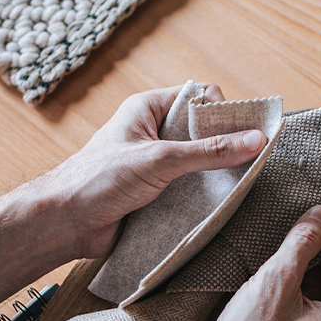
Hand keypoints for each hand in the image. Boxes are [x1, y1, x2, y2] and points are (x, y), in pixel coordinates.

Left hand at [41, 85, 266, 257]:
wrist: (65, 224)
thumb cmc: (97, 180)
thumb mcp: (160, 160)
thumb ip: (209, 152)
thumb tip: (255, 140)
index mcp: (148, 110)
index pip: (198, 97)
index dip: (221, 112)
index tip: (237, 135)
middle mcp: (153, 133)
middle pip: (203, 130)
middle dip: (222, 145)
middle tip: (241, 162)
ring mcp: (155, 163)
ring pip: (199, 162)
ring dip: (214, 174)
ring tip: (231, 185)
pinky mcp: (157, 192)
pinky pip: (190, 188)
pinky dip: (203, 195)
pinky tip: (214, 204)